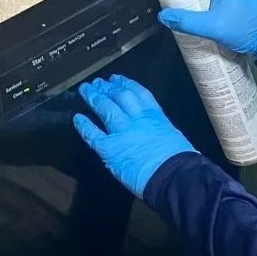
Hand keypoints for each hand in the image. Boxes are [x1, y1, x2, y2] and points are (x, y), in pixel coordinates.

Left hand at [74, 75, 196, 196]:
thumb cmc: (179, 160)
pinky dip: (84, 125)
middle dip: (107, 88)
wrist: (172, 175)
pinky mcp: (109, 148)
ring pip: (104, 108)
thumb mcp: (173, 135)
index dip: (125, 84)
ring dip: (93, 97)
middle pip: (119, 96)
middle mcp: (136, 118)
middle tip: (97, 83)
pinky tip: (77, 118)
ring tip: (85, 90)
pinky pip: (92, 133)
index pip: (138, 93)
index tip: (117, 79)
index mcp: (155, 115)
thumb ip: (160, 129)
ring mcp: (121, 131)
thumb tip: (156, 130)